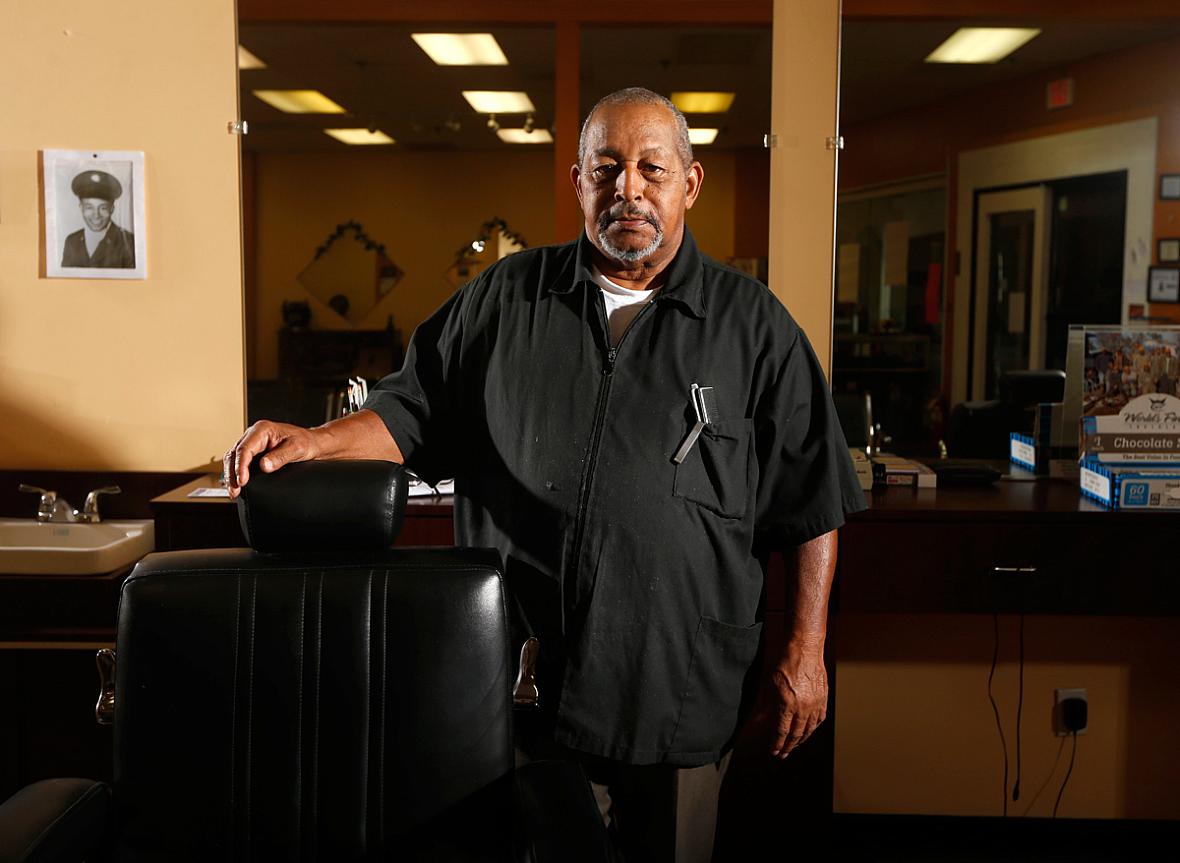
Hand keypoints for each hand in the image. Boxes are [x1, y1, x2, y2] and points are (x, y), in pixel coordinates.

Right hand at [223, 420, 321, 499]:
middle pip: (234, 454)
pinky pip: (238, 463)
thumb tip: (264, 466)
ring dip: (231, 476)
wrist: (311, 443)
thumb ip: (280, 456)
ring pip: (233, 459)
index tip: (242, 481)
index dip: (240, 466)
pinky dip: (235, 474)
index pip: (244, 448)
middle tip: (234, 491)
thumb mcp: (296, 448)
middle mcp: (253, 435)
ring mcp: (251, 444)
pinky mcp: (253, 453)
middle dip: (231, 474)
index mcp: (262, 430)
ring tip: (233, 492)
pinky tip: (236, 486)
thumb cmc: (305, 442)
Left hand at [735, 642, 827, 761]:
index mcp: (787, 704)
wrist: (805, 648)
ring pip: (809, 729)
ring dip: (801, 740)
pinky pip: (820, 719)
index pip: (781, 732)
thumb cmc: (784, 662)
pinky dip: (813, 728)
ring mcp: (816, 703)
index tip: (773, 752)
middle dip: (788, 747)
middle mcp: (803, 707)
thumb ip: (764, 706)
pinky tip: (808, 731)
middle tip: (782, 754)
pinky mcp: (824, 698)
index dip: (777, 744)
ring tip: (794, 746)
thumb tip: (758, 723)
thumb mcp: (768, 684)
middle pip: (796, 734)